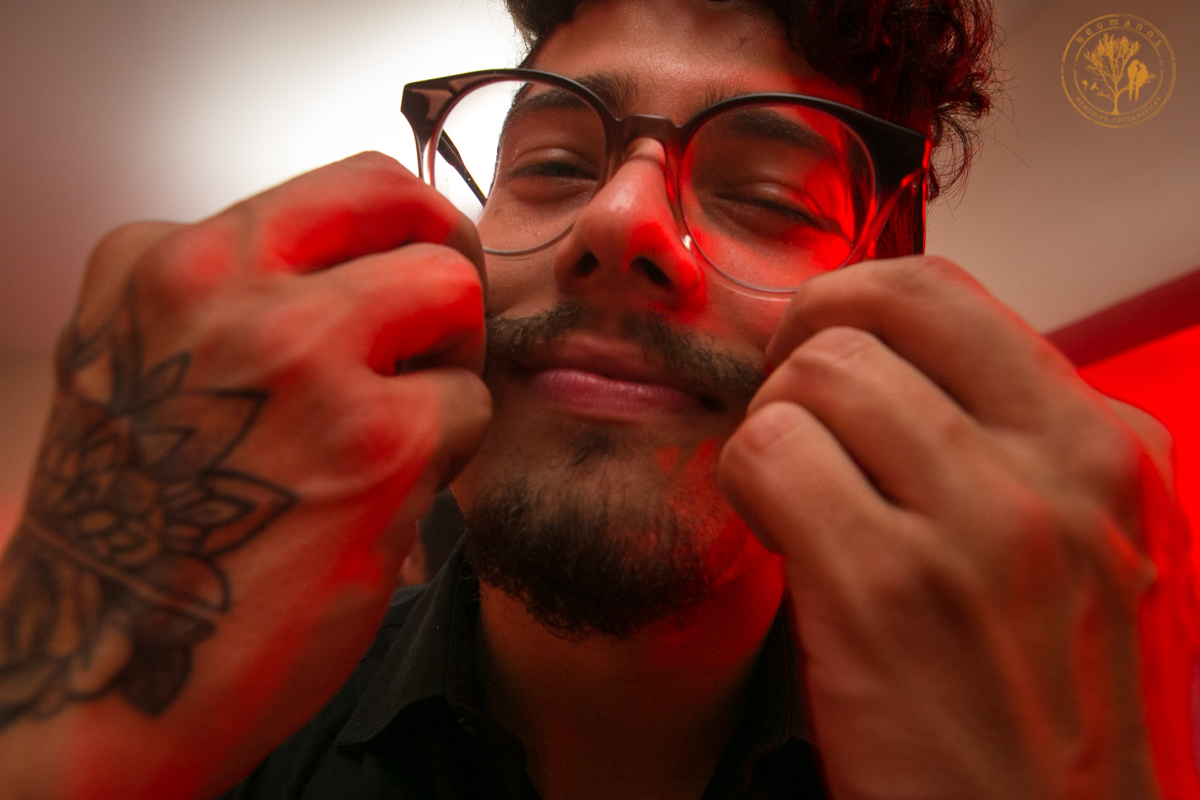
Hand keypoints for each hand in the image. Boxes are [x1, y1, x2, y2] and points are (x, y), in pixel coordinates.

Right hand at [0, 153, 490, 797]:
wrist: (102, 670)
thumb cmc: (136, 527)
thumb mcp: (145, 368)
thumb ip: (241, 300)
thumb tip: (369, 262)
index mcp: (163, 262)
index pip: (348, 185)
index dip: (408, 227)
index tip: (418, 277)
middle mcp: (224, 289)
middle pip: (416, 213)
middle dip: (451, 271)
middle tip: (445, 335)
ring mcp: (301, 357)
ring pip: (456, 295)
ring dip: (448, 363)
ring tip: (396, 430)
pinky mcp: (375, 443)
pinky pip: (470, 404)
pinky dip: (447, 452)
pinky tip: (385, 496)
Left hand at [718, 256, 1192, 798]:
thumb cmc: (1053, 715)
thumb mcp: (1090, 560)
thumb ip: (1020, 453)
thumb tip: (907, 370)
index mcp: (1111, 452)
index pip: (952, 297)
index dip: (858, 307)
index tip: (824, 354)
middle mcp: (1063, 473)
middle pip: (879, 307)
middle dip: (805, 341)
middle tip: (787, 402)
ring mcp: (981, 528)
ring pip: (817, 374)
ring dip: (774, 422)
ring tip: (789, 488)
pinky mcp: (888, 591)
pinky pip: (770, 453)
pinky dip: (745, 480)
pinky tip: (774, 530)